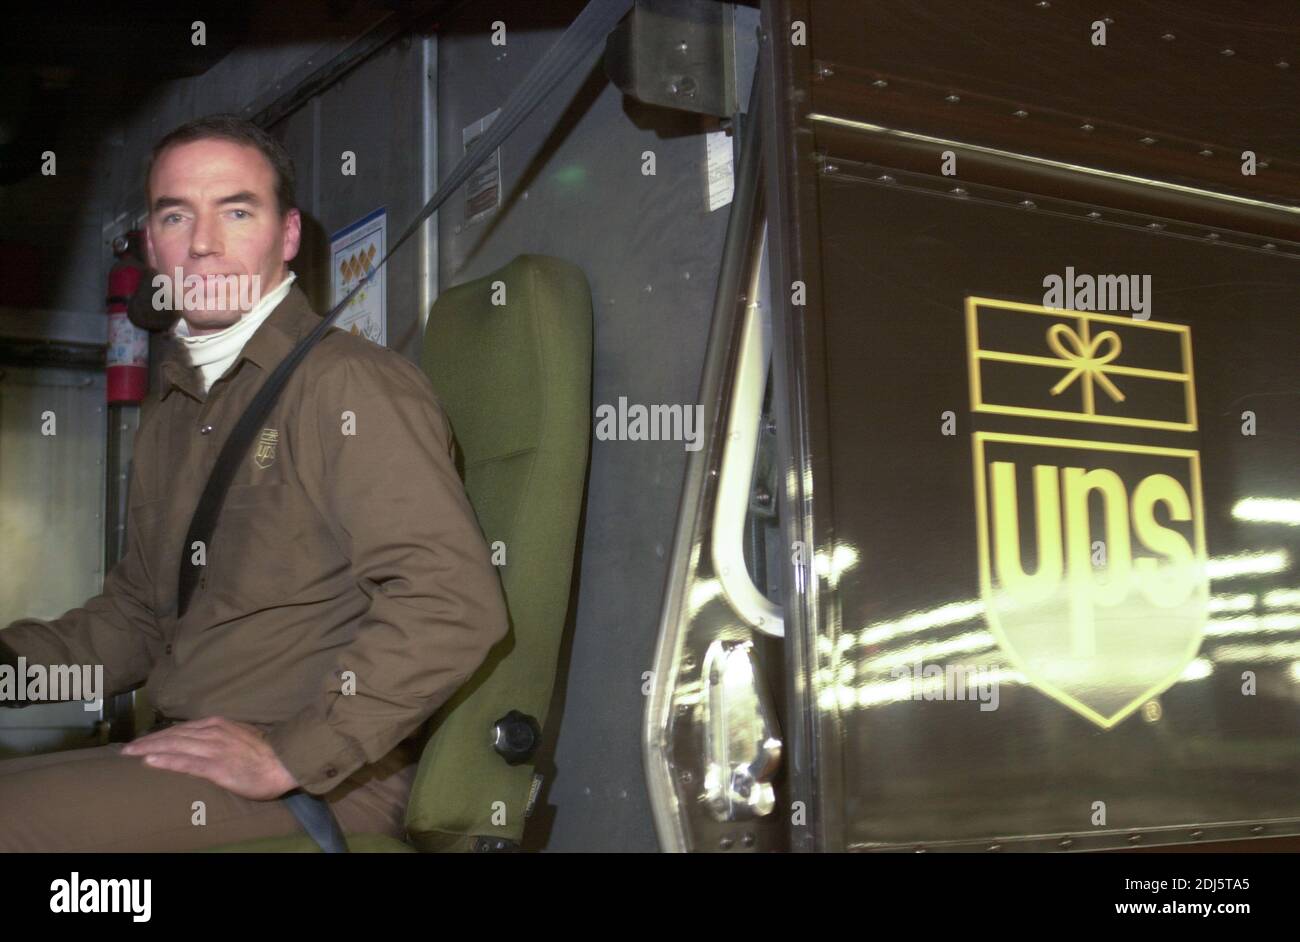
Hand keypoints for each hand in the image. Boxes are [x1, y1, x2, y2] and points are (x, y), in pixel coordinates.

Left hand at [121, 716, 299, 799]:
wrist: (284, 762)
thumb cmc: (264, 753)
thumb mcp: (240, 735)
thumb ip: (220, 735)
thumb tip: (202, 739)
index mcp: (217, 724)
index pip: (180, 729)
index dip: (158, 735)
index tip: (141, 741)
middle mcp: (212, 733)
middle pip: (172, 736)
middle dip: (147, 742)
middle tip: (125, 750)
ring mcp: (213, 749)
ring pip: (175, 746)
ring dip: (149, 749)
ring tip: (130, 753)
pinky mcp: (217, 767)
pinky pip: (187, 763)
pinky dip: (167, 760)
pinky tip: (150, 761)